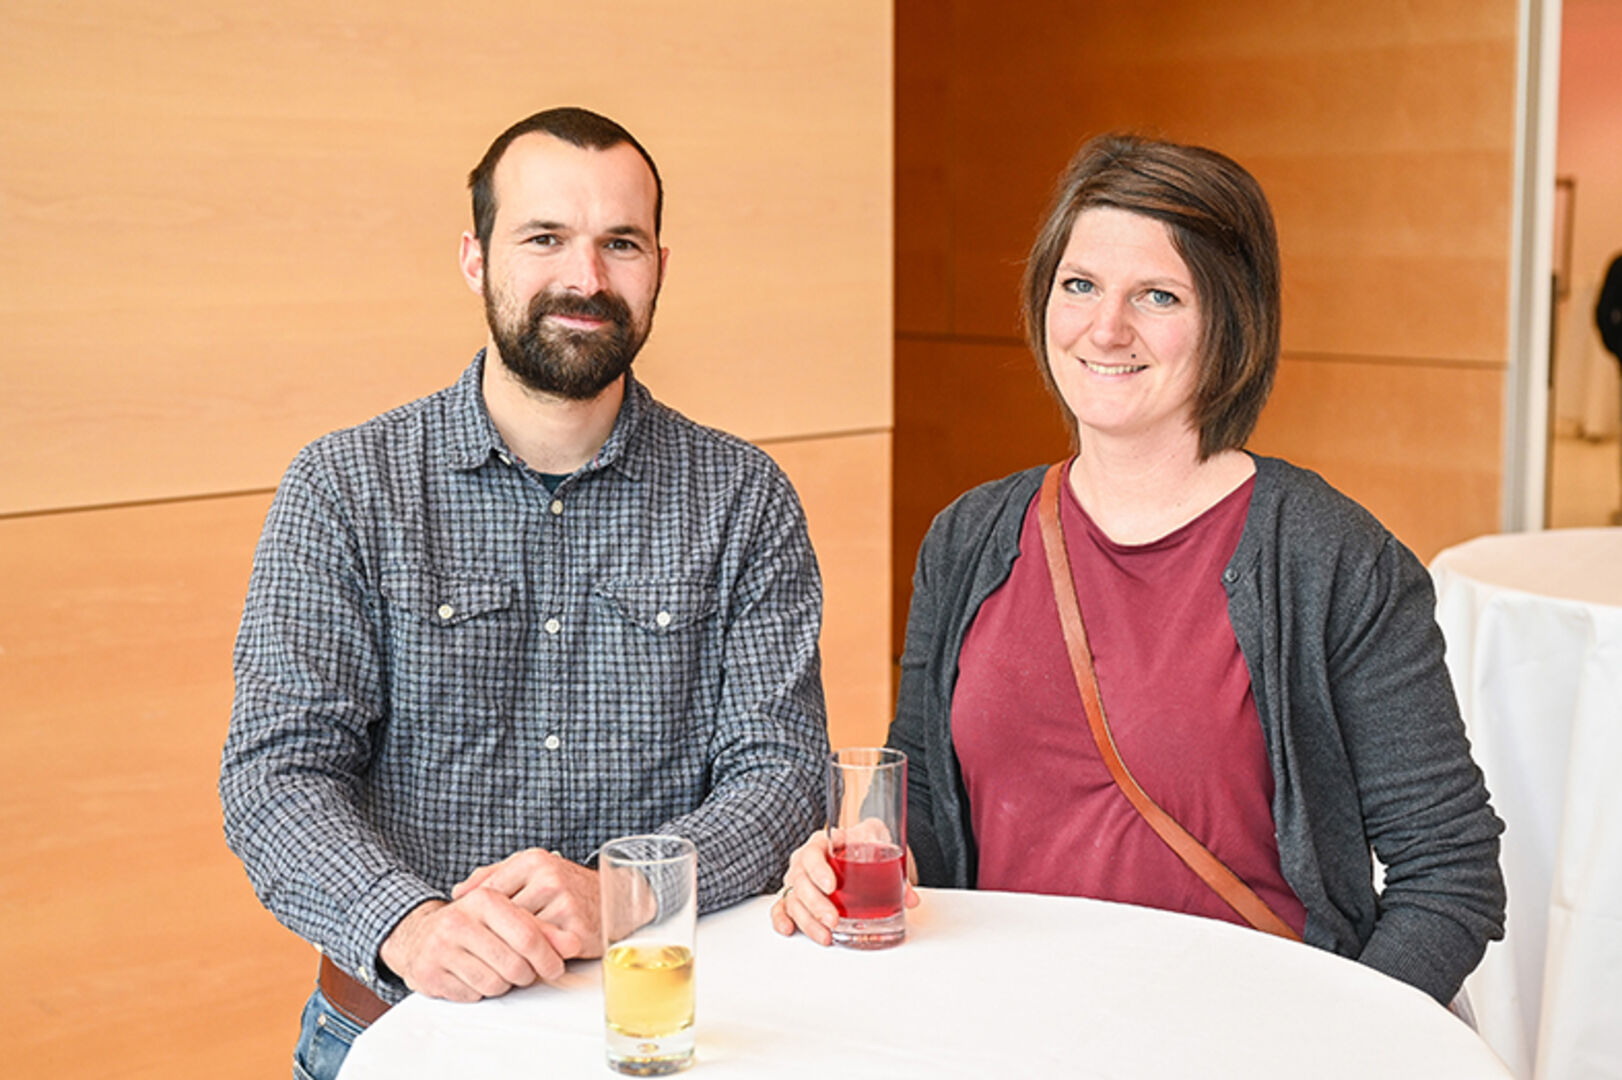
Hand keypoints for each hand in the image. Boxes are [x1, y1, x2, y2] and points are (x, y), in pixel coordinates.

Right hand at [378, 892, 579, 1002]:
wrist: (419, 935)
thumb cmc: (472, 925)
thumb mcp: (507, 916)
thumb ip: (543, 928)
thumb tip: (573, 945)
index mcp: (484, 899)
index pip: (527, 935)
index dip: (547, 956)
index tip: (556, 966)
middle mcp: (459, 920)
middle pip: (513, 965)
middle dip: (527, 974)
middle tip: (525, 972)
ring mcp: (440, 948)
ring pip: (494, 984)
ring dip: (503, 984)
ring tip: (496, 969)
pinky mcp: (429, 973)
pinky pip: (472, 995)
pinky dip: (479, 991)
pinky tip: (473, 975)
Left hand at [454, 848, 604, 958]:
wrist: (618, 897)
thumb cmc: (570, 886)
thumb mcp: (533, 869)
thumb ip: (494, 875)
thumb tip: (458, 892)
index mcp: (533, 860)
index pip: (489, 894)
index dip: (481, 918)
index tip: (478, 931)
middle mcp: (548, 878)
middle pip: (503, 918)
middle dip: (497, 936)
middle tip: (492, 949)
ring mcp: (564, 903)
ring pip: (520, 937)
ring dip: (515, 949)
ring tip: (513, 955)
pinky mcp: (576, 929)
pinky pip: (541, 951)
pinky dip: (535, 958)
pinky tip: (535, 959)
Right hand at [768, 831, 919, 944]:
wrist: (859, 845)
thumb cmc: (865, 841)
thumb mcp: (879, 840)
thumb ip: (894, 865)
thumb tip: (909, 898)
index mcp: (822, 842)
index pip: (812, 853)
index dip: (819, 870)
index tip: (831, 886)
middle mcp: (804, 861)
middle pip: (800, 881)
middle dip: (816, 904)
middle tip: (834, 920)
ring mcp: (798, 880)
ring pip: (793, 899)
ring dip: (806, 920)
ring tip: (826, 936)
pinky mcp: (796, 897)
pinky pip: (782, 907)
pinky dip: (781, 919)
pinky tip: (789, 930)